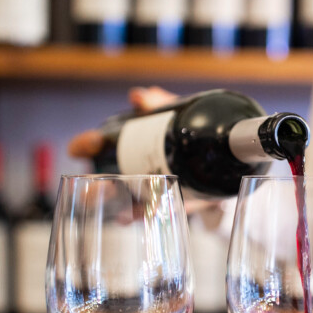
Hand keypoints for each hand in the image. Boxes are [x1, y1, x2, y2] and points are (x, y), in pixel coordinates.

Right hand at [66, 86, 224, 219]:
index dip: (85, 144)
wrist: (230, 156)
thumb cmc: (198, 134)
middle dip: (93, 179)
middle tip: (89, 180)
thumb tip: (138, 96)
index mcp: (135, 145)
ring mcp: (153, 187)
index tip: (82, 146)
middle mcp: (138, 169)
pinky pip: (152, 212)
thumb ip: (160, 104)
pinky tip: (127, 217)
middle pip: (105, 176)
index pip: (100, 145)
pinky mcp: (174, 203)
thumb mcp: (179, 116)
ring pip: (123, 196)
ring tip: (104, 197)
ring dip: (109, 198)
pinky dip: (140, 214)